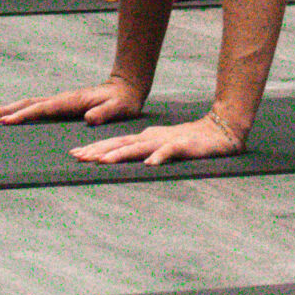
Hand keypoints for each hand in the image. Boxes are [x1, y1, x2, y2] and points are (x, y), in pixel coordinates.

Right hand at [0, 79, 143, 125]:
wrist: (125, 88)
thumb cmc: (122, 101)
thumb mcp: (119, 108)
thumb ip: (105, 112)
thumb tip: (89, 118)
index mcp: (70, 101)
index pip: (42, 109)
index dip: (24, 115)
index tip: (6, 121)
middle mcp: (60, 99)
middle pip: (27, 103)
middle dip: (5, 110)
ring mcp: (58, 101)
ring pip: (28, 104)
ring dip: (7, 110)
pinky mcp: (59, 105)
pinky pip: (34, 108)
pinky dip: (18, 112)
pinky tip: (9, 118)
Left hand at [69, 114, 245, 165]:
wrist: (220, 130)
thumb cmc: (188, 141)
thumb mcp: (160, 146)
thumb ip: (142, 151)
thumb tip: (119, 158)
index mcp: (144, 138)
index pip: (115, 143)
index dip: (95, 148)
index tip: (75, 155)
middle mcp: (151, 137)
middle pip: (121, 144)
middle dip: (99, 150)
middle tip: (79, 157)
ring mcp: (166, 140)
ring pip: (139, 147)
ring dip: (120, 154)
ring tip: (103, 161)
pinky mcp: (183, 145)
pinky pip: (169, 152)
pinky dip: (159, 157)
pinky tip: (149, 165)